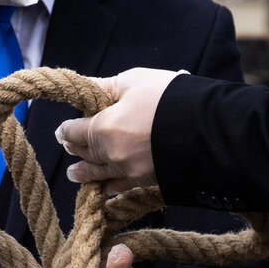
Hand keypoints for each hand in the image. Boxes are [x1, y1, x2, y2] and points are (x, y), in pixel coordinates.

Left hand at [57, 67, 179, 188]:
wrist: (206, 127)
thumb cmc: (168, 96)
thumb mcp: (134, 81)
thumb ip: (106, 87)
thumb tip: (87, 88)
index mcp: (103, 128)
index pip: (74, 131)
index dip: (67, 129)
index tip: (62, 130)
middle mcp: (111, 154)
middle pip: (85, 153)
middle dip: (75, 148)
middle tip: (68, 147)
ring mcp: (129, 170)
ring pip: (99, 173)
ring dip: (85, 173)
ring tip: (74, 174)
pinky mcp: (147, 181)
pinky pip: (121, 186)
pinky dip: (110, 186)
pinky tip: (105, 187)